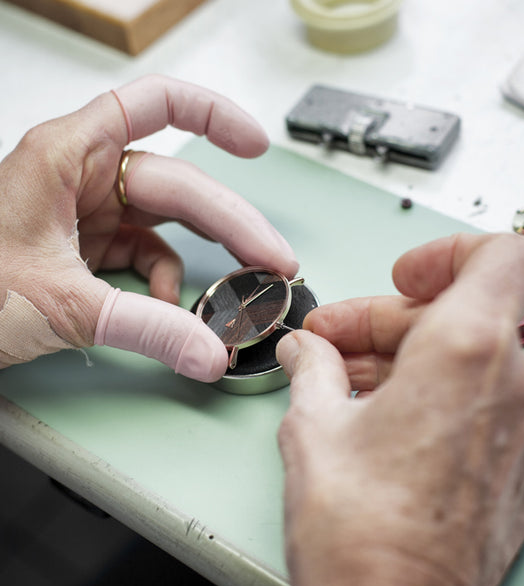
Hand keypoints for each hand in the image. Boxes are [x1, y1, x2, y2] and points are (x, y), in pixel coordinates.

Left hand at [0, 74, 297, 380]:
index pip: (153, 107)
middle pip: (180, 186)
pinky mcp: (93, 248)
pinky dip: (166, 285)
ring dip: (207, 258)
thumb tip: (208, 350)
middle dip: (233, 226)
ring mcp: (91, 214)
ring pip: (170, 223)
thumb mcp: (61, 305)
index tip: (255, 144)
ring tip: (238, 289)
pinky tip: (171, 309)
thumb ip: (143, 327)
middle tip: (272, 261)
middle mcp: (84, 178)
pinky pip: (149, 256)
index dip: (213, 116)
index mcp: (67, 157)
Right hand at [276, 233, 523, 585]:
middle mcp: (514, 386)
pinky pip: (485, 404)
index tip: (406, 279)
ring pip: (470, 359)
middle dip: (391, 322)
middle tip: (335, 344)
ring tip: (348, 385)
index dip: (448, 253)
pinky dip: (438, 396)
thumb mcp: (313, 427)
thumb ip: (313, 367)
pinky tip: (384, 420)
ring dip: (408, 360)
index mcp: (467, 352)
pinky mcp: (523, 469)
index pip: (500, 255)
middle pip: (460, 314)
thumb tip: (307, 351)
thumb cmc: (362, 536)